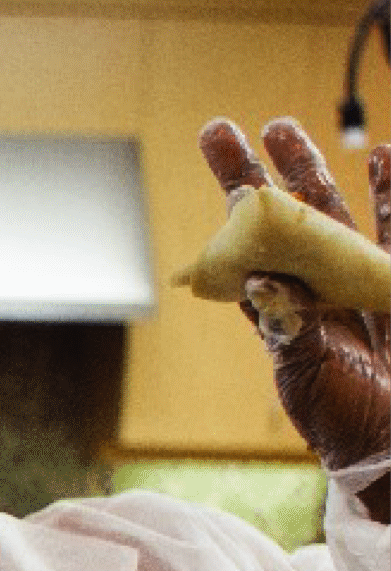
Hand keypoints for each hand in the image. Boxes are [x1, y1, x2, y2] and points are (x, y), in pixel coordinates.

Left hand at [199, 117, 390, 483]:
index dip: (230, 208)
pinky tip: (383, 155)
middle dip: (259, 176)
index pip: (246, 251)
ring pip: (334, 217)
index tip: (214, 167)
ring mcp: (359, 284)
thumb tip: (260, 279)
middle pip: (282, 222)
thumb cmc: (346, 423)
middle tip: (225, 129)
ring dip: (314, 172)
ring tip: (284, 128)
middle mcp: (316, 290)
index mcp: (282, 314)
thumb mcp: (309, 377)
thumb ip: (290, 330)